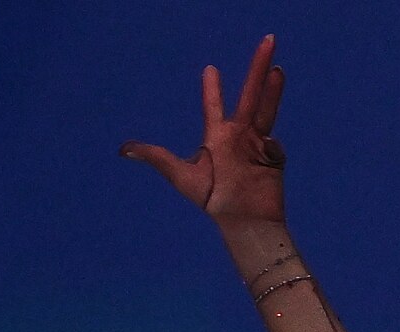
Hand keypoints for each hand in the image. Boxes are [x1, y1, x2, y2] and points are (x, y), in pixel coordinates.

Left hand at [121, 33, 286, 223]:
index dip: (212, 89)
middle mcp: (238, 135)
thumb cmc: (212, 200)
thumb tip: (122, 149)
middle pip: (250, 95)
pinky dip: (270, 149)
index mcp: (217, 136)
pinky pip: (273, 146)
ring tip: (277, 70)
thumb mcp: (181, 176)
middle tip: (267, 41)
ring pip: (267, 110)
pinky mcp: (273, 157)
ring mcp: (258, 145)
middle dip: (257, 69)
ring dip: (272, 92)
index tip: (209, 69)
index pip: (213, 106)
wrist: (242, 223)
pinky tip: (263, 161)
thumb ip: (156, 157)